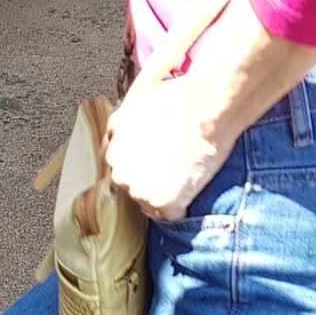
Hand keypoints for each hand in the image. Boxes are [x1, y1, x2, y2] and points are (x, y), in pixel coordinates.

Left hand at [104, 73, 239, 221]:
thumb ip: (118, 128)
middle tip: (176, 166)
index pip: (125, 172)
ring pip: (152, 204)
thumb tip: (110, 142)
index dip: (145, 167)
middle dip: (153, 182)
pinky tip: (193, 188)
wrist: (205, 107)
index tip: (161, 160)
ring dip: (166, 196)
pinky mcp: (164, 204)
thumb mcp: (135, 107)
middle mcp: (121, 176)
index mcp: (113, 154)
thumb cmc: (176, 100)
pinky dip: (183, 206)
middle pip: (135, 190)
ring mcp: (141, 192)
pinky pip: (173, 214)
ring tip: (186, 175)